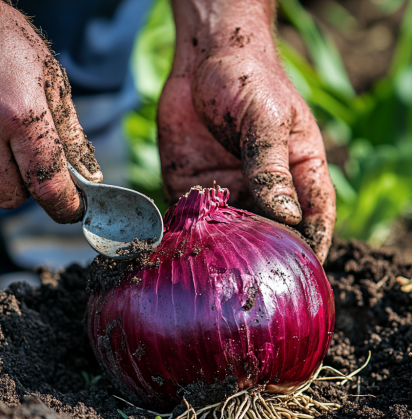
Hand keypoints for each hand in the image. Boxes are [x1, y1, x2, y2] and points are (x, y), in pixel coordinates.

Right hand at [0, 0, 101, 223]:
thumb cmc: (1, 41)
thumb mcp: (51, 79)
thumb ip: (71, 135)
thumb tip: (88, 177)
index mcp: (18, 114)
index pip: (47, 185)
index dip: (65, 205)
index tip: (72, 209)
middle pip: (11, 198)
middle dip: (27, 187)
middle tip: (30, 160)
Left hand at [158, 0, 335, 261]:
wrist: (203, 60)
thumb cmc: (250, 81)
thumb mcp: (267, 123)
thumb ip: (270, 168)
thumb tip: (285, 217)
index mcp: (297, 173)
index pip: (313, 219)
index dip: (310, 246)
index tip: (301, 272)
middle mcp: (264, 189)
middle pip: (268, 233)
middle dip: (260, 256)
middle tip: (249, 280)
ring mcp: (227, 190)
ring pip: (229, 232)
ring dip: (222, 249)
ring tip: (214, 267)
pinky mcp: (192, 187)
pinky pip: (192, 218)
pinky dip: (188, 233)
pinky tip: (183, 245)